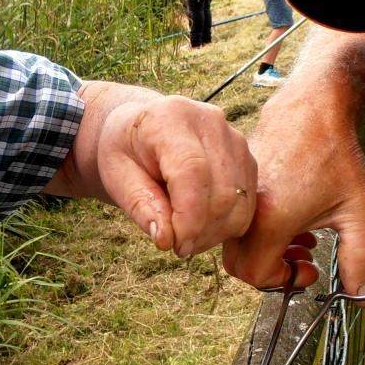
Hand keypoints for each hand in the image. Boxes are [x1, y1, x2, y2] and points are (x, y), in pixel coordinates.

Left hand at [97, 95, 255, 257]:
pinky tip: (201, 227)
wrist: (142, 128)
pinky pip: (248, 206)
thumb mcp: (115, 175)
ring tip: (186, 237)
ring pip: (240, 203)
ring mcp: (235, 140)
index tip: (175, 244)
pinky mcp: (247, 159)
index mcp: (171, 119)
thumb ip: (140, 204)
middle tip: (175, 245)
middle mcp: (211, 123)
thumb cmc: (125, 150)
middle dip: (200, 231)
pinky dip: (227, 226)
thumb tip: (166, 239)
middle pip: (222, 192)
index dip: (189, 215)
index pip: (193, 170)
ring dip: (214, 233)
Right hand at [223, 120, 364, 293]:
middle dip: (272, 270)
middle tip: (304, 259)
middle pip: (239, 265)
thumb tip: (362, 295)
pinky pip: (237, 221)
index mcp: (270, 219)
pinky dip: (260, 231)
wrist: (312, 107)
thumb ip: (364, 258)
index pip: (256, 275)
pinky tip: (292, 217)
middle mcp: (245, 209)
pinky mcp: (236, 184)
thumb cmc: (336, 154)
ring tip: (302, 238)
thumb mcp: (360, 210)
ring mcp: (237, 195)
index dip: (284, 281)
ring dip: (267, 251)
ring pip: (236, 243)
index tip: (312, 270)